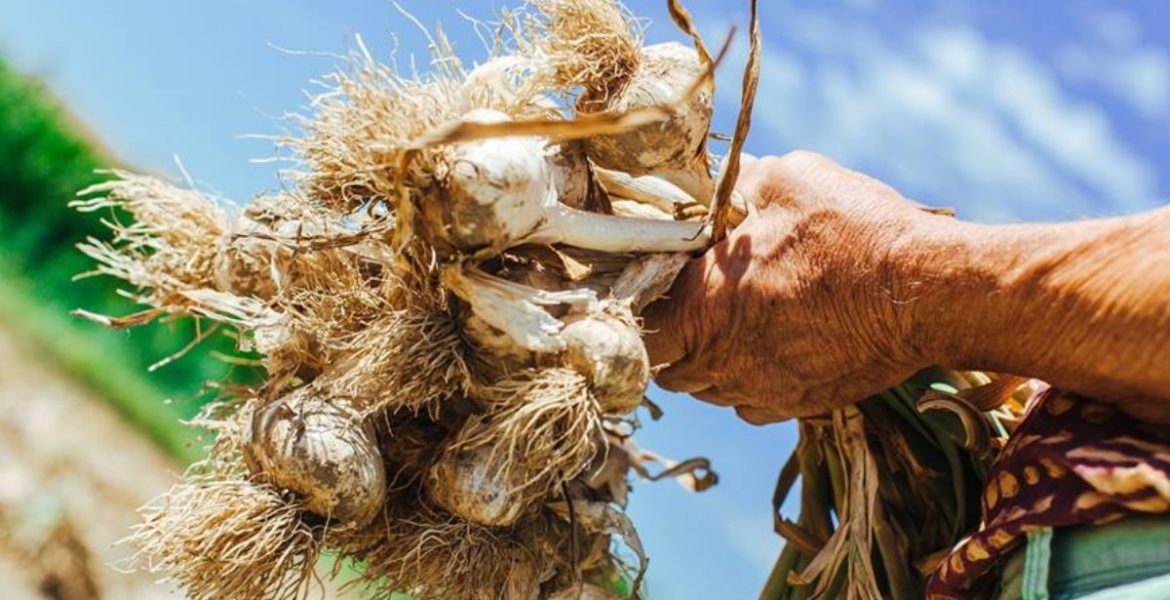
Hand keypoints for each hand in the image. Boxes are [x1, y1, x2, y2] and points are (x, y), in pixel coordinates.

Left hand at [642, 151, 931, 423]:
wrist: (925, 293)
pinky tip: (771, 345)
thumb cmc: (851, 233)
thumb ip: (736, 186)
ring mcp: (759, 391)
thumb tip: (716, 180)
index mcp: (702, 306)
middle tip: (692, 299)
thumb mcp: (786, 180)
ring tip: (735, 319)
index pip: (636, 330)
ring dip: (709, 360)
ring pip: (707, 388)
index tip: (650, 288)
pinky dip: (748, 381)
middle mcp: (721, 362)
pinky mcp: (797, 406)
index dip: (635, 311)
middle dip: (671, 335)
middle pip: (667, 366)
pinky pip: (750, 403)